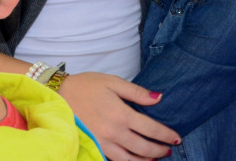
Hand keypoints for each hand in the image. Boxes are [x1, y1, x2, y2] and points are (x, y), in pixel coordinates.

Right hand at [58, 71, 178, 160]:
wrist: (59, 95)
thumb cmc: (87, 86)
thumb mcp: (113, 82)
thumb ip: (137, 92)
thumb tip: (158, 98)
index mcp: (121, 114)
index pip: (151, 129)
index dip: (166, 135)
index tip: (176, 138)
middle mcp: (114, 132)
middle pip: (143, 148)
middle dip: (159, 150)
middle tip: (169, 150)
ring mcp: (103, 143)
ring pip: (130, 160)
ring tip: (155, 158)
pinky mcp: (94, 148)